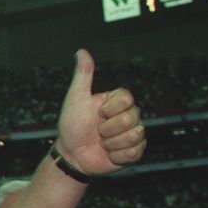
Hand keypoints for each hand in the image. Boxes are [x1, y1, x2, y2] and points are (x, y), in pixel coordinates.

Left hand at [55, 49, 146, 175]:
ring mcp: (132, 133)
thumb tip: (81, 51)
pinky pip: (134, 152)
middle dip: (108, 128)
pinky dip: (117, 155)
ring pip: (134, 136)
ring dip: (112, 143)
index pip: (127, 99)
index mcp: (117, 101)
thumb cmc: (72, 126)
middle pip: (131, 118)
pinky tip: (108, 153)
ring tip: (102, 143)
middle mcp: (128, 115)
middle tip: (97, 131)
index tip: (97, 113)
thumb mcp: (76, 98)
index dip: (110, 109)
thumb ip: (83, 75)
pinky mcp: (133, 152)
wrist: (72, 155)